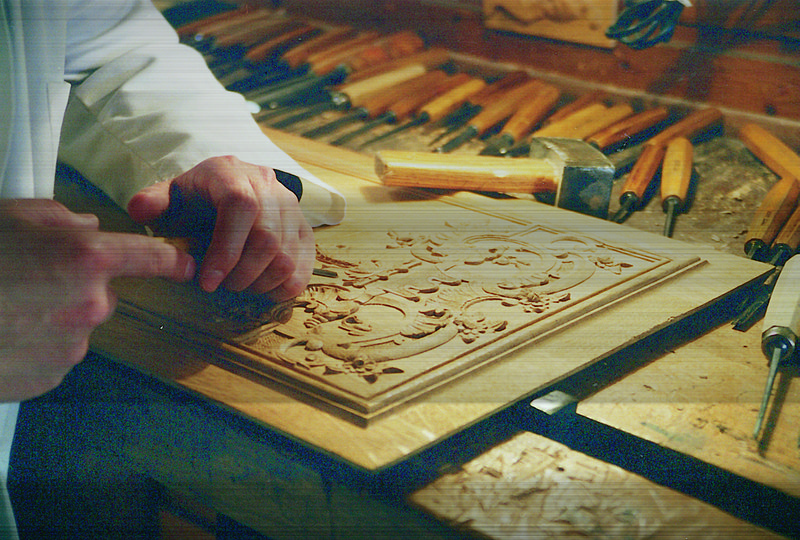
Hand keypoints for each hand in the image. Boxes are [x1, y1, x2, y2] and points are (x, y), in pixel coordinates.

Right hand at [0, 199, 194, 400]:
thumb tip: (91, 227)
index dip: (171, 259)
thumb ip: (63, 220)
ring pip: (77, 328)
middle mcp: (90, 304)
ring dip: (54, 321)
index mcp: (86, 258)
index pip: (149, 258)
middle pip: (104, 297)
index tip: (186, 264)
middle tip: (30, 286)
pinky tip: (4, 337)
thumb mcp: (12, 216)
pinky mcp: (51, 377)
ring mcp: (71, 346)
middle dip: (77, 290)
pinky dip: (36, 349)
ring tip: (7, 311)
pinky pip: (55, 358)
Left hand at [127, 156, 314, 301]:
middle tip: (221, 287)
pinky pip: (303, 268)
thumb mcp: (172, 196)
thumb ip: (154, 202)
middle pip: (267, 238)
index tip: (208, 281)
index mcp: (230, 172)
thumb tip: (140, 209)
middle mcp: (268, 186)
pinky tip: (262, 287)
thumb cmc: (196, 200)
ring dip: (260, 283)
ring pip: (287, 257)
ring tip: (239, 285)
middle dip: (241, 274)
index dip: (226, 249)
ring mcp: (292, 209)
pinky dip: (282, 287)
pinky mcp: (305, 231)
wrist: (230, 190)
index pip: (241, 206)